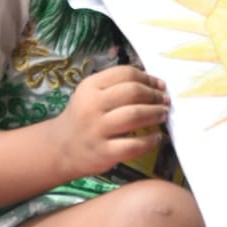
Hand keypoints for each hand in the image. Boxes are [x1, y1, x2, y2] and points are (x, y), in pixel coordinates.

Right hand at [52, 65, 169, 179]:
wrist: (61, 148)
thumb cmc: (83, 116)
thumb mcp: (91, 93)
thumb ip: (116, 84)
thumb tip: (153, 82)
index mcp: (90, 86)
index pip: (125, 73)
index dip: (147, 77)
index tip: (160, 84)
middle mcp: (92, 106)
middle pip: (132, 92)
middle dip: (154, 95)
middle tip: (165, 100)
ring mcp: (97, 130)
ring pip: (134, 116)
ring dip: (155, 113)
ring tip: (163, 114)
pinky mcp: (103, 152)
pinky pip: (133, 145)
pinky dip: (150, 141)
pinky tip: (156, 138)